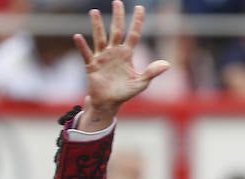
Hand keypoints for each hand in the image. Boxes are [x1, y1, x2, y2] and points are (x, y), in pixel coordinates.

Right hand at [74, 1, 169, 131]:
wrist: (108, 103)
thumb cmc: (124, 92)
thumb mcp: (141, 83)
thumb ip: (152, 72)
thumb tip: (167, 64)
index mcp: (127, 54)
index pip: (133, 34)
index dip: (137, 21)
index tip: (140, 7)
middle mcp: (114, 52)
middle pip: (116, 31)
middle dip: (118, 17)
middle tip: (117, 2)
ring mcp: (102, 57)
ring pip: (100, 38)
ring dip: (97, 25)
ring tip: (94, 12)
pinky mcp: (91, 65)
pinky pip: (86, 54)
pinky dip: (82, 46)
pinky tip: (78, 36)